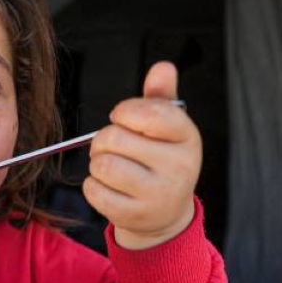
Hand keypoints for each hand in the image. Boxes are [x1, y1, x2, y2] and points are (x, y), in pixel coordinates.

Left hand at [83, 62, 200, 249]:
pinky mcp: (136, 215)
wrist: (165, 212)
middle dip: (104, 139)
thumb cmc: (161, 160)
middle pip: (115, 137)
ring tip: (111, 166)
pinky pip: (94, 190)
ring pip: (103, 164)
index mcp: (188, 136)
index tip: (122, 118)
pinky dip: (93, 186)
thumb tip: (163, 67)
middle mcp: (179, 166)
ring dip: (97, 162)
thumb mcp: (167, 126)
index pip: (149, 112)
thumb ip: (161, 95)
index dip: (124, 111)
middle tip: (113, 146)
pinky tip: (109, 187)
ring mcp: (159, 194)